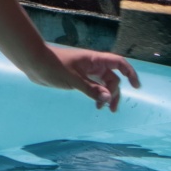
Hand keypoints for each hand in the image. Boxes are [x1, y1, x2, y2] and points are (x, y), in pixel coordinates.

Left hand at [24, 45, 139, 111]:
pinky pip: (95, 87)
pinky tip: (96, 104)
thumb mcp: (72, 79)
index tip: (136, 87)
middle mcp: (93, 65)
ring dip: (107, 96)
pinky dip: (98, 95)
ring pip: (104, 84)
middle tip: (111, 109)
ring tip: (105, 110)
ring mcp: (86, 72)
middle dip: (115, 92)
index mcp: (94, 60)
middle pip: (113, 78)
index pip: (118, 63)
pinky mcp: (79, 79)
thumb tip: (109, 99)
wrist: (34, 63)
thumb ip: (91, 89)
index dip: (130, 72)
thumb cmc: (52, 66)